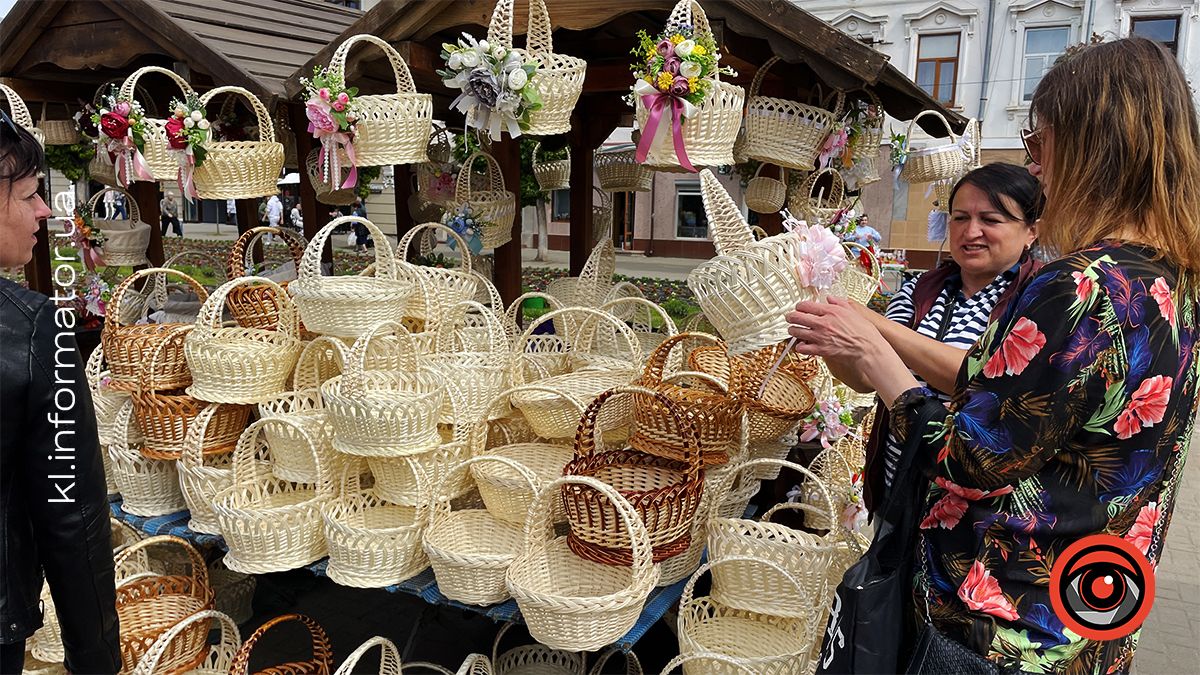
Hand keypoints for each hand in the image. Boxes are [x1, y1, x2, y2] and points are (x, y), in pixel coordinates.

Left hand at [786, 296, 918, 403]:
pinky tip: (802, 345)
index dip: (799, 306)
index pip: (806, 305)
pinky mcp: (821, 350)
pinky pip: (802, 347)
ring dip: (793, 331)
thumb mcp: (853, 311)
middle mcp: (823, 323)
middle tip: (790, 318)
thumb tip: (830, 298)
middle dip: (790, 317)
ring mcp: (820, 337)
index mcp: (831, 311)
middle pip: (797, 317)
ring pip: (796, 332)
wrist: (868, 349)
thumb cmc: (863, 331)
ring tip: (794, 331)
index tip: (798, 308)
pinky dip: (800, 346)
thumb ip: (839, 302)